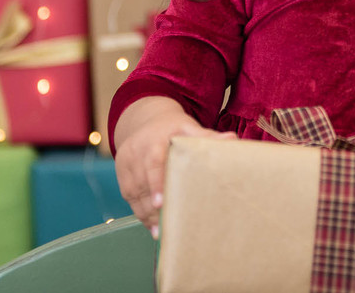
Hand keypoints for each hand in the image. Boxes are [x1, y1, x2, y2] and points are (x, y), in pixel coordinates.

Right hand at [112, 98, 236, 236]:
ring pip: (135, 195)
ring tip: (161, 232)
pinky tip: (152, 226)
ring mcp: (126, 166)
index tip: (160, 203)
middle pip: (143, 185)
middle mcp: (136, 154)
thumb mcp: (188, 128)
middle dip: (153, 208)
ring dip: (147, 214)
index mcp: (153, 141)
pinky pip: (130, 198)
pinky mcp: (121, 176)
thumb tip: (232, 140)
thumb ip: (207, 136)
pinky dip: (140, 213)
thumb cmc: (173, 128)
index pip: (152, 164)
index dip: (155, 184)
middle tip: (166, 227)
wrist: (146, 122)